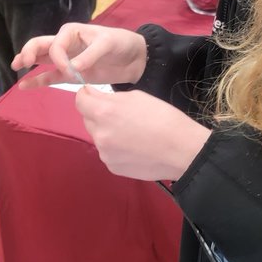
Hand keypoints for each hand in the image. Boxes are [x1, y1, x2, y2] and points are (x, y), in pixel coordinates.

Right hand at [14, 23, 147, 88]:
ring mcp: (66, 60)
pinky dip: (37, 81)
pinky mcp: (69, 75)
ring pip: (41, 59)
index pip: (56, 45)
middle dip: (29, 52)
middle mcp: (65, 43)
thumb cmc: (121, 44)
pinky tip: (24, 86)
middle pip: (40, 45)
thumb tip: (72, 68)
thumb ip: (90, 55)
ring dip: (28, 62)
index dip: (58, 58)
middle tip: (22, 63)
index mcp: (73, 32)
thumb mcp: (108, 44)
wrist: (134, 59)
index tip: (70, 70)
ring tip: (16, 68)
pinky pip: (49, 77)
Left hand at [76, 87, 209, 180]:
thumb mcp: (136, 97)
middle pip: (87, 119)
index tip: (92, 94)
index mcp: (104, 113)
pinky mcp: (113, 167)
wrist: (181, 150)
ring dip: (106, 131)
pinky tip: (133, 147)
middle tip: (119, 114)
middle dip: (97, 113)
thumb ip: (110, 98)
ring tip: (130, 132)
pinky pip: (107, 152)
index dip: (85, 95)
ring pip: (98, 136)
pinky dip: (115, 147)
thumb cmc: (163, 117)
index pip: (80, 101)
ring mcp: (105, 154)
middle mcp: (99, 135)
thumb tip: (95, 98)